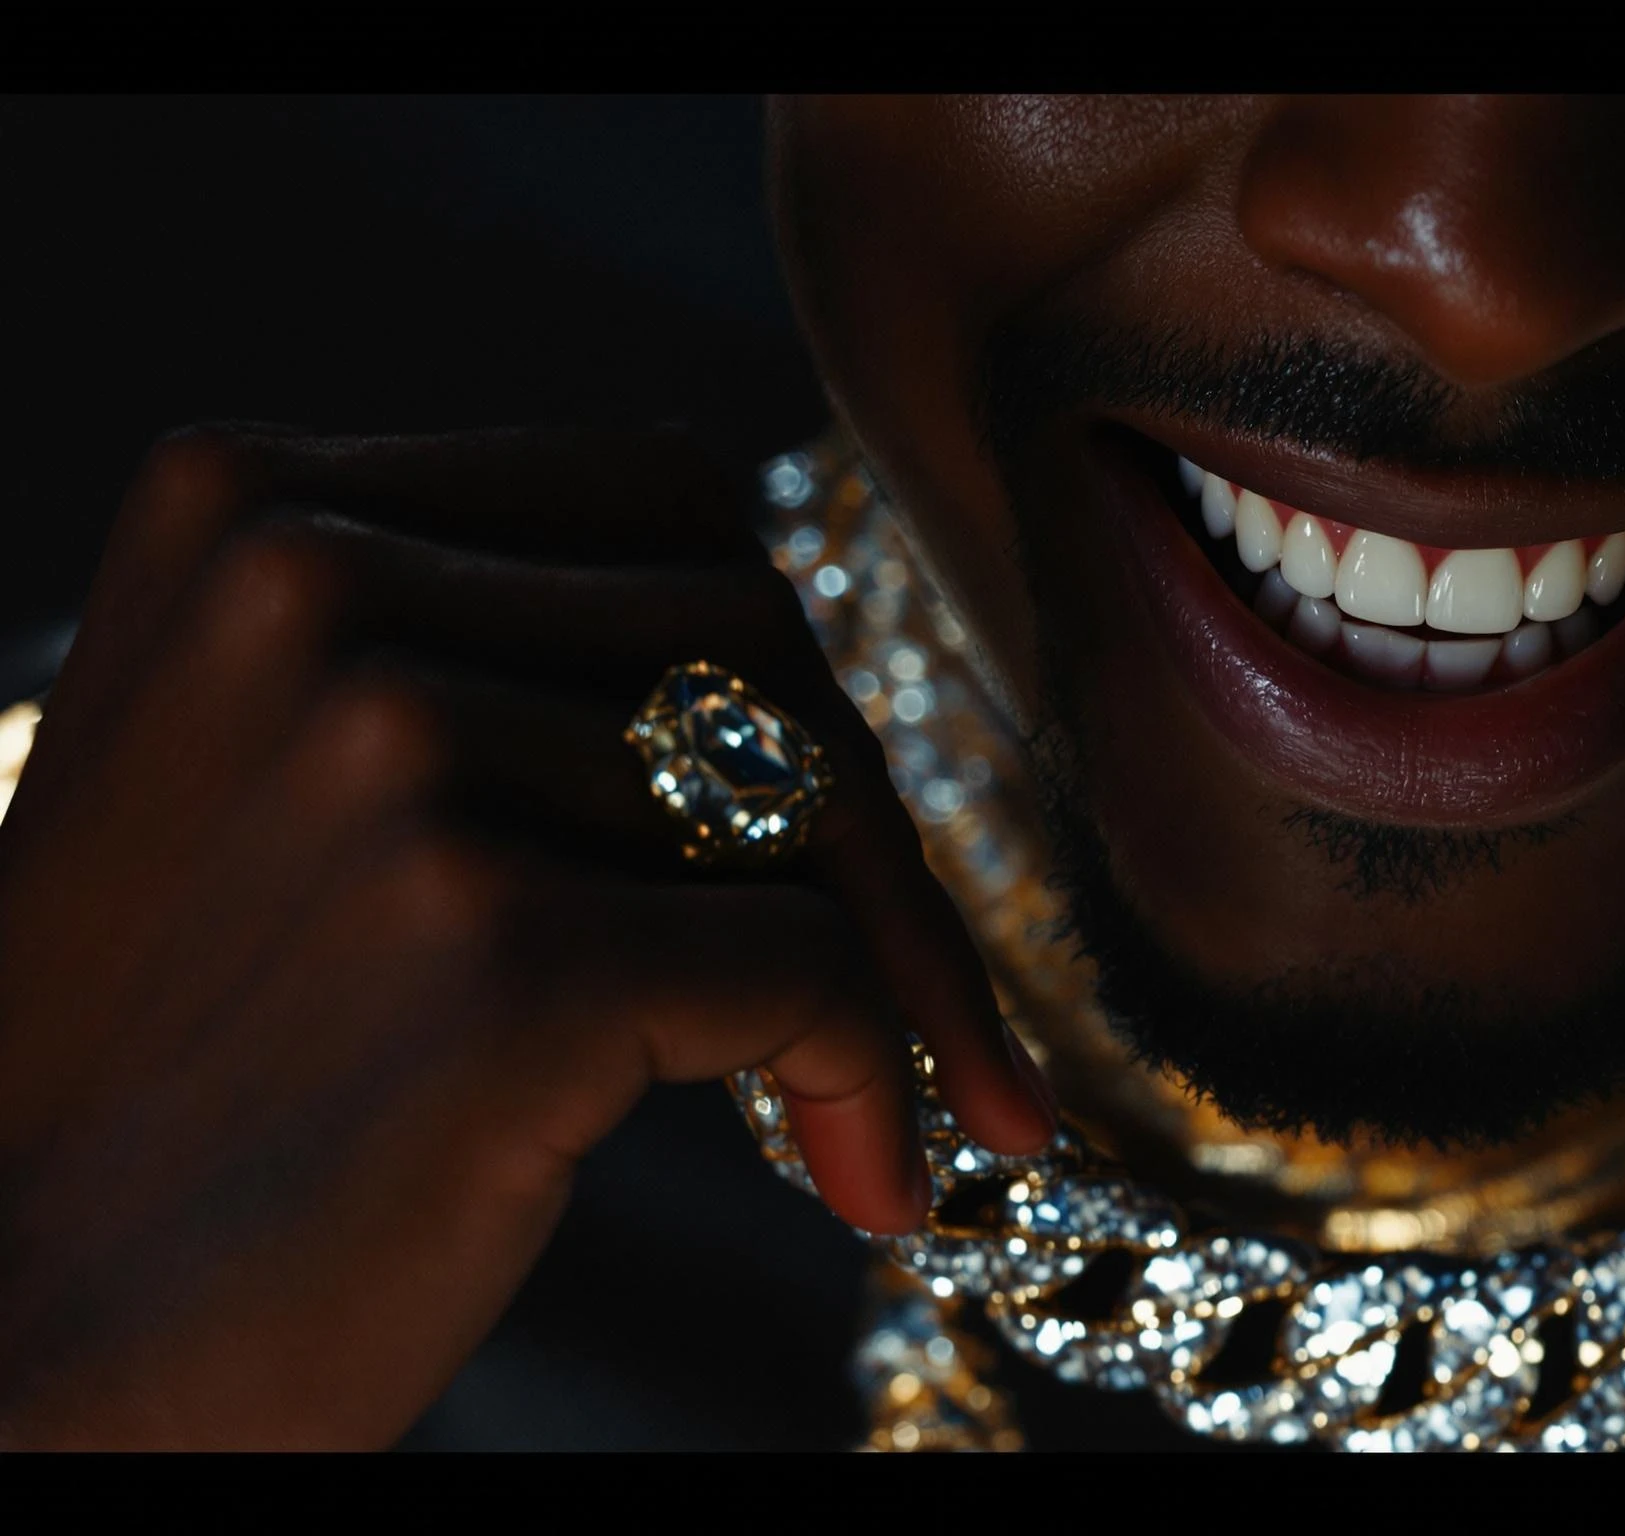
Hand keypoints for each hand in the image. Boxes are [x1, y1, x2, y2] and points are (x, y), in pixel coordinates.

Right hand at [0, 427, 1054, 1446]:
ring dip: (876, 967)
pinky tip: (865, 1175)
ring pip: (800, 798)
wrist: (9, 1344)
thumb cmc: (177, 1075)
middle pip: (752, 638)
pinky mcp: (496, 949)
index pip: (666, 509)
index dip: (790, 676)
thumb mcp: (270, 769)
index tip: (845, 826)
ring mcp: (400, 758)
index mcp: (253, 500)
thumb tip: (806, 685)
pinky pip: (809, 965)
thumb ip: (486, 653)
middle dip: (866, 825)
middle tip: (940, 1003)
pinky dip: (876, 1072)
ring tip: (858, 1113)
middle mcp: (311, 586)